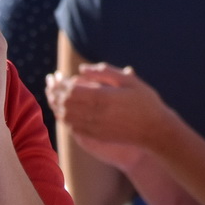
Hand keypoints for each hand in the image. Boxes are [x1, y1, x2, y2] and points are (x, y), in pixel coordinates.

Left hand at [46, 63, 177, 149]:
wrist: (155, 132)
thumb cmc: (146, 103)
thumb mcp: (129, 81)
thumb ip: (105, 73)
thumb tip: (82, 68)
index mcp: (103, 97)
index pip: (71, 89)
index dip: (60, 83)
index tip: (56, 76)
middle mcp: (96, 113)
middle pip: (64, 102)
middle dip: (53, 92)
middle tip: (49, 84)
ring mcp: (95, 127)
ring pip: (66, 116)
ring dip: (55, 105)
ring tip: (51, 96)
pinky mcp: (96, 136)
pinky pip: (73, 127)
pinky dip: (64, 118)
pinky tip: (62, 111)